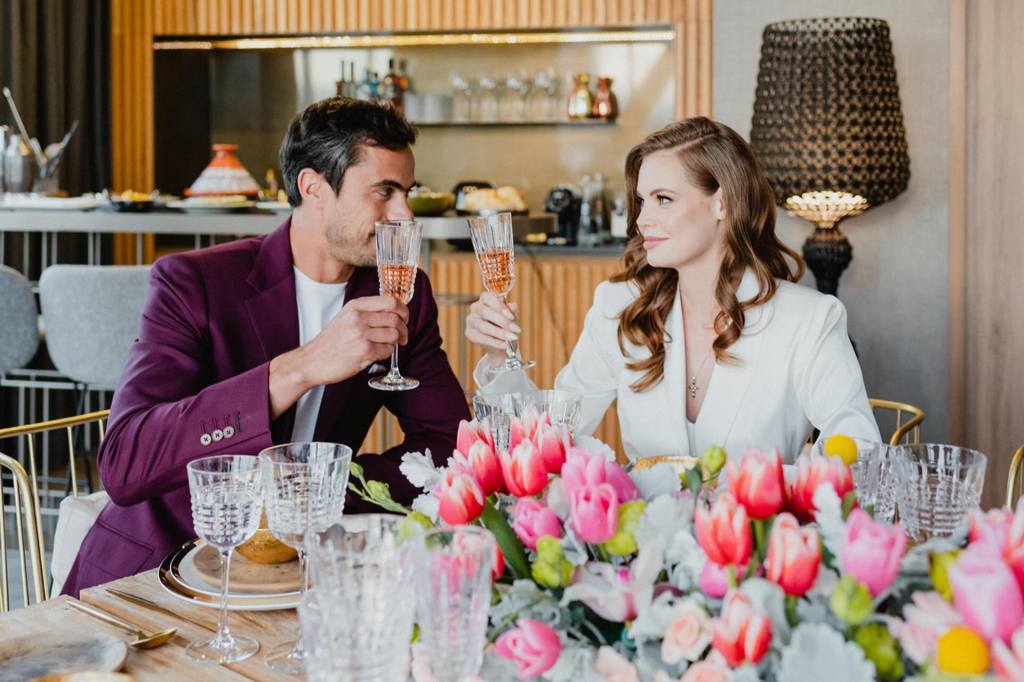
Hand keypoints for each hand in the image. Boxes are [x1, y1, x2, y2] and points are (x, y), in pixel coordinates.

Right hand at [269, 296, 408, 418]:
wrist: (312, 361)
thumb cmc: (331, 342)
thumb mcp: (346, 317)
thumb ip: (367, 312)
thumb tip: (395, 312)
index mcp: (355, 306)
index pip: (390, 301)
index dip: (403, 310)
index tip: (404, 318)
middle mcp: (358, 317)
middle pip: (395, 318)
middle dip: (403, 329)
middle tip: (402, 337)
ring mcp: (361, 334)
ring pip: (394, 335)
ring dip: (395, 342)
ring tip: (388, 346)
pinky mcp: (364, 351)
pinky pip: (387, 350)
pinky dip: (387, 353)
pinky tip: (377, 354)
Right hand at [465, 291, 519, 364]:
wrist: (501, 342)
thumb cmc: (505, 325)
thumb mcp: (511, 317)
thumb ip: (511, 311)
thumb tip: (512, 306)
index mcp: (485, 300)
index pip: (487, 297)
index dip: (499, 306)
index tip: (511, 316)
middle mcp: (475, 308)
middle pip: (485, 312)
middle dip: (502, 321)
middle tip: (515, 329)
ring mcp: (471, 320)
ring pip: (483, 326)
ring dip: (500, 333)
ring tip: (512, 337)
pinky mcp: (469, 333)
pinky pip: (481, 338)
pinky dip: (494, 342)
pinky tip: (504, 345)